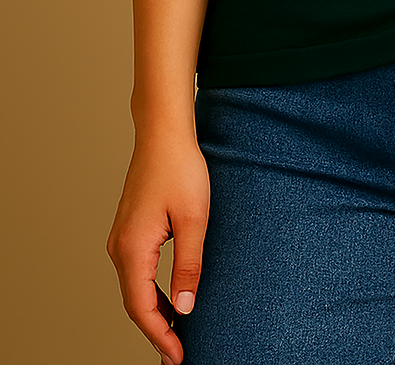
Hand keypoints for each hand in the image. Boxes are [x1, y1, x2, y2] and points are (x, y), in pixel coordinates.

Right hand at [106, 133, 210, 364]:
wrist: (163, 134)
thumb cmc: (181, 170)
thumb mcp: (194, 220)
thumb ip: (188, 266)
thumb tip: (186, 309)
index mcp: (133, 249)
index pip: (142, 308)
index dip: (160, 336)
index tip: (178, 357)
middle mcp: (119, 247)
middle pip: (134, 303)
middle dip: (156, 331)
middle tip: (178, 354)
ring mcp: (120, 239)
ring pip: (134, 289)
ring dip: (153, 312)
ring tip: (176, 333)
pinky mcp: (128, 231)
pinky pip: (136, 273)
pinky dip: (150, 293)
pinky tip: (170, 299)